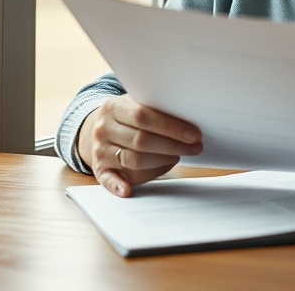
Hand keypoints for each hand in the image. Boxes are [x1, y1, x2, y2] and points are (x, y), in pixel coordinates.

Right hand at [76, 95, 201, 197]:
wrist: (100, 129)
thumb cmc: (127, 118)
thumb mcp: (137, 104)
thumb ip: (156, 110)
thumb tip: (187, 124)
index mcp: (113, 108)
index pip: (142, 116)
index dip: (171, 126)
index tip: (193, 134)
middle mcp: (104, 129)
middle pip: (140, 140)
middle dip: (172, 145)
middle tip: (194, 147)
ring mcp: (100, 151)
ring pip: (133, 160)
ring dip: (161, 162)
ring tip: (178, 157)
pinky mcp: (99, 170)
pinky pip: (108, 180)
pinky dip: (117, 186)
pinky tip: (128, 190)